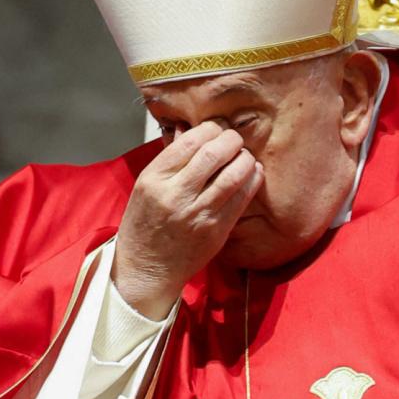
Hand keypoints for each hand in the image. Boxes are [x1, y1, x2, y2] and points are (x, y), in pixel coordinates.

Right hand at [112, 122, 263, 319]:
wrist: (147, 268)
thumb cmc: (145, 224)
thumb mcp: (146, 187)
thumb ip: (169, 160)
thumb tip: (189, 130)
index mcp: (154, 179)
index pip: (190, 141)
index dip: (210, 129)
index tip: (216, 130)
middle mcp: (176, 194)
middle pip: (214, 154)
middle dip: (231, 140)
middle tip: (235, 140)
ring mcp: (198, 214)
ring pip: (232, 175)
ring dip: (245, 159)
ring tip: (245, 156)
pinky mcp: (216, 230)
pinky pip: (242, 199)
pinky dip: (252, 180)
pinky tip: (253, 172)